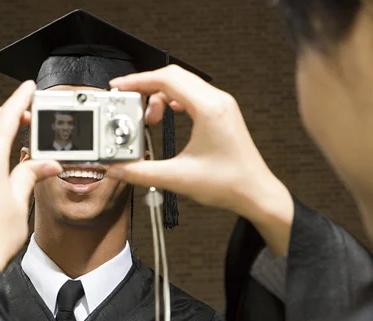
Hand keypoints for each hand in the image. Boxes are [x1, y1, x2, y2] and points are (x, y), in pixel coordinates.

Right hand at [109, 65, 293, 254]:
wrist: (255, 193)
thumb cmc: (229, 184)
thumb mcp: (178, 179)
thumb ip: (141, 173)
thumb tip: (117, 168)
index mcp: (209, 109)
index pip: (166, 79)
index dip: (138, 80)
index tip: (120, 87)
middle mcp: (217, 101)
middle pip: (173, 76)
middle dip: (145, 86)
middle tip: (127, 103)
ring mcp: (221, 106)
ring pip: (182, 84)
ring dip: (159, 96)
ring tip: (148, 119)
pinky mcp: (221, 114)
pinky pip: (191, 94)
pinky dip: (172, 100)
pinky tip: (165, 114)